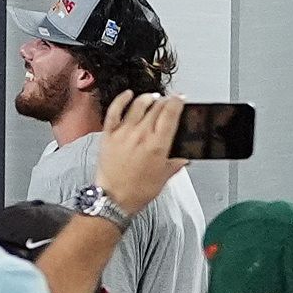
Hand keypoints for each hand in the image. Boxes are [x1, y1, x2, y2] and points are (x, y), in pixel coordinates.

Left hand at [97, 91, 185, 215]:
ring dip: (148, 98)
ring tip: (153, 97)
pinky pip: (114, 110)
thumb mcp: (163, 178)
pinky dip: (121, 99)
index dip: (176, 103)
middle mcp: (141, 135)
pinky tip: (127, 94)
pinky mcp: (108, 134)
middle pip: (156, 108)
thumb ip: (174, 164)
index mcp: (157, 145)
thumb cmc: (137, 191)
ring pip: (137, 106)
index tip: (180, 99)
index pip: (170, 115)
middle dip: (165, 101)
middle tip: (169, 100)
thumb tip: (183, 159)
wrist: (113, 198)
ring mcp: (123, 133)